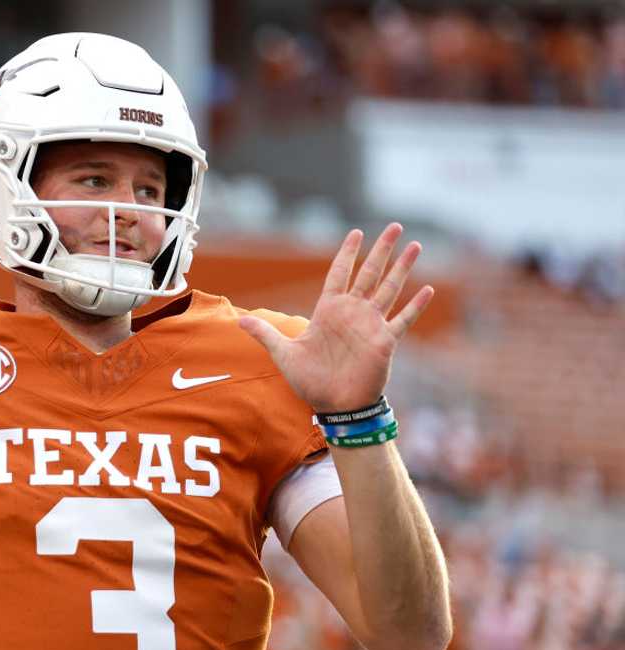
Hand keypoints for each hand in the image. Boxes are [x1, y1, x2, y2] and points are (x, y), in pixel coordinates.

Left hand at [238, 223, 432, 412]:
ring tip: (415, 245)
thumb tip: (238, 320)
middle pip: (369, 273)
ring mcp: (371, 325)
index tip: (357, 232)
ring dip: (403, 268)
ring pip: (389, 289)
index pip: (340, 273)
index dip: (348, 253)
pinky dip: (415, 305)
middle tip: (395, 226)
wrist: (334, 406)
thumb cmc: (310, 381)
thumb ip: (266, 333)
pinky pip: (403, 319)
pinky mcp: (385, 341)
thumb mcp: (284, 354)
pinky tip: (428, 289)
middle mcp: (352, 312)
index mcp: (329, 310)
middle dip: (382, 250)